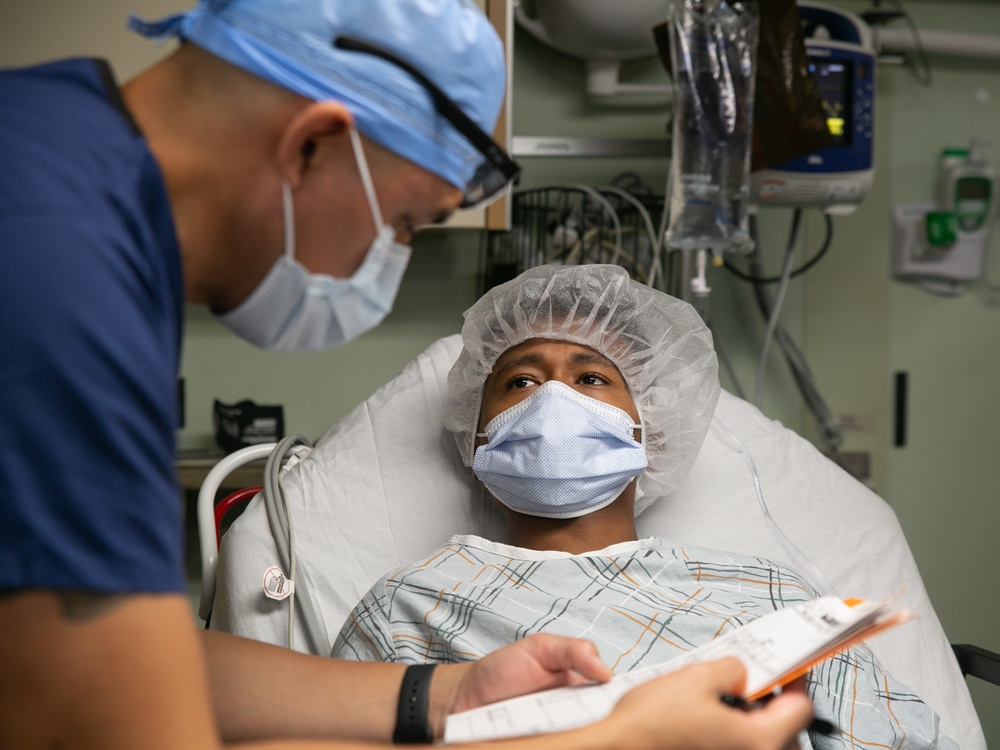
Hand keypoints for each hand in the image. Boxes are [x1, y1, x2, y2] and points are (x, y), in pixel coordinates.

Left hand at [430, 634, 611, 735]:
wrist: (465, 697)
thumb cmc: (502, 670)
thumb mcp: (540, 648)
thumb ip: (573, 651)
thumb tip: (606, 672)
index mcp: (582, 693)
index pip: (613, 702)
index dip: (623, 705)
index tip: (627, 704)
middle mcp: (575, 720)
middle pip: (601, 728)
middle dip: (602, 726)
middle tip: (585, 715)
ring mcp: (558, 737)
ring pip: (582, 741)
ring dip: (580, 737)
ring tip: (558, 724)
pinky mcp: (541, 747)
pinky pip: (560, 748)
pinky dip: (560, 745)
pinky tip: (553, 739)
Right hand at [596, 658, 813, 749]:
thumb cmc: (651, 725)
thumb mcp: (697, 677)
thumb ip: (733, 669)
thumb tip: (742, 673)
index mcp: (759, 741)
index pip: (801, 709)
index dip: (795, 681)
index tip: (789, 669)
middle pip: (787, 733)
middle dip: (775, 705)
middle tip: (755, 684)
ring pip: (764, 745)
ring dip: (755, 724)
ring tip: (728, 704)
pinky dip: (736, 739)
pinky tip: (713, 724)